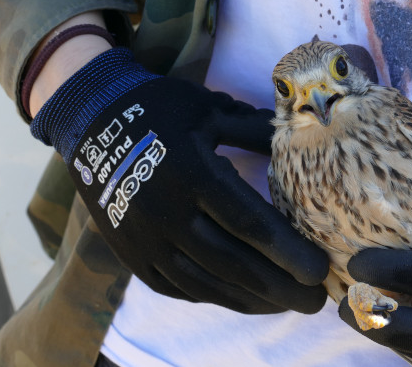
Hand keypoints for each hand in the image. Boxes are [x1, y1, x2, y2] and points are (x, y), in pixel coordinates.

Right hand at [32, 48, 328, 313]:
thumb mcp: (210, 108)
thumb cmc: (160, 108)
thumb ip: (255, 130)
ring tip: (285, 304)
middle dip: (279, 286)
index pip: (248, 223)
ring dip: (250, 299)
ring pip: (204, 283)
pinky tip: (243, 298)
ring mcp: (144, 239)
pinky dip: (213, 295)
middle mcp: (166, 213)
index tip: (319, 271)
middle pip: (232, 262)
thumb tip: (303, 139)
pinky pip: (176, 286)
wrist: (92, 120)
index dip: (286, 251)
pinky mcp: (130, 253)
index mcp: (191, 173)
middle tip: (315, 300)